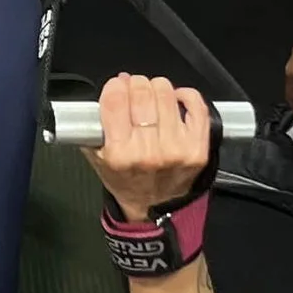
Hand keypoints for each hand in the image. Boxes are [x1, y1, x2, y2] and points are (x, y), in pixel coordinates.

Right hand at [86, 73, 213, 220]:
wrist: (153, 207)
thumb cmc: (127, 180)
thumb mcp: (97, 157)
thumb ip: (94, 125)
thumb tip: (116, 86)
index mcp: (120, 154)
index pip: (116, 100)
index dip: (115, 87)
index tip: (117, 88)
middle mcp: (148, 152)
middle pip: (143, 93)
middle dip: (136, 85)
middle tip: (135, 91)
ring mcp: (176, 149)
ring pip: (167, 94)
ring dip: (158, 88)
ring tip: (153, 98)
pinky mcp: (198, 148)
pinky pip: (196, 106)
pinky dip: (186, 96)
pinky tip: (176, 100)